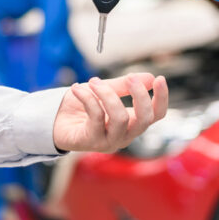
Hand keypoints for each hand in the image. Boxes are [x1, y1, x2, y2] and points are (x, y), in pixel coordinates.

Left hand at [53, 73, 167, 152]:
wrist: (57, 121)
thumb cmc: (83, 107)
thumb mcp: (106, 91)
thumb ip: (125, 85)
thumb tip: (149, 77)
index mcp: (132, 123)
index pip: (156, 115)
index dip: (161, 98)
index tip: (159, 78)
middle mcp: (125, 135)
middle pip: (144, 119)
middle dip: (140, 95)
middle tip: (130, 77)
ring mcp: (109, 141)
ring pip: (120, 119)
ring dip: (108, 94)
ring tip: (94, 81)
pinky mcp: (91, 142)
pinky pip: (96, 116)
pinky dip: (87, 97)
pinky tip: (77, 88)